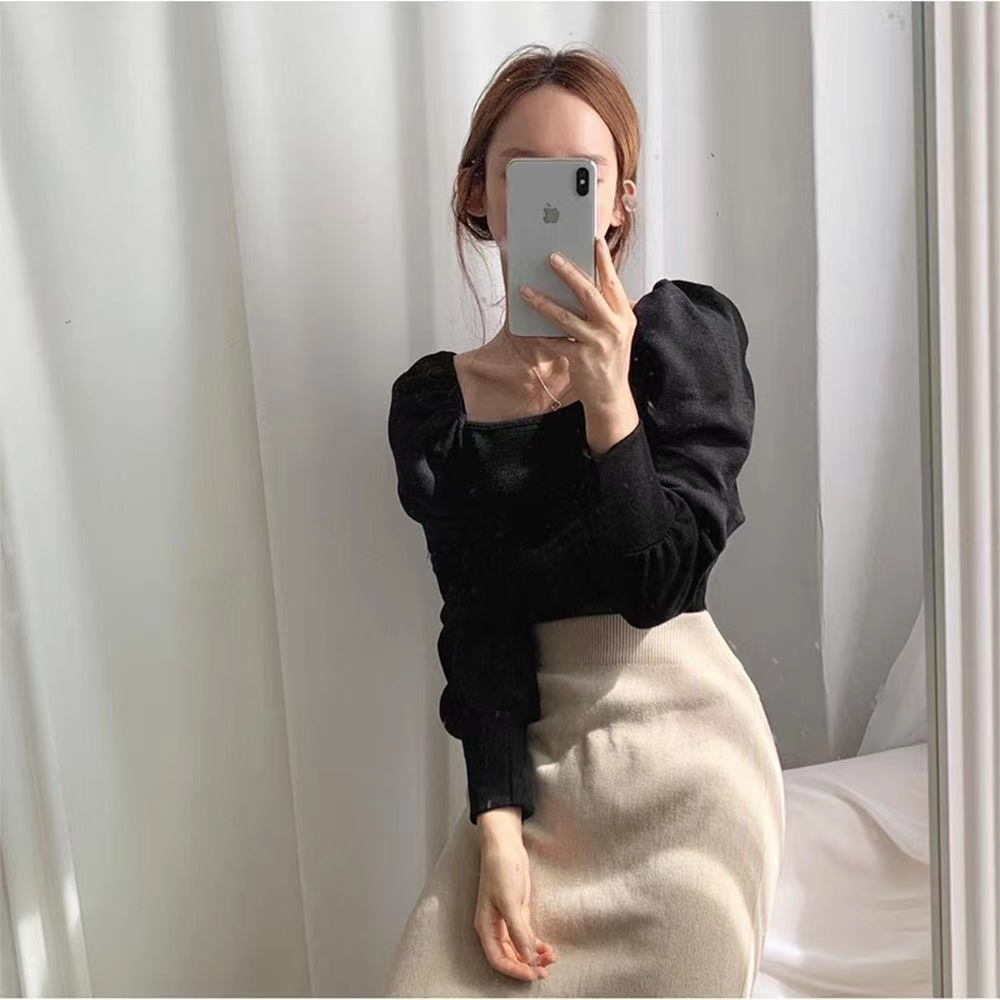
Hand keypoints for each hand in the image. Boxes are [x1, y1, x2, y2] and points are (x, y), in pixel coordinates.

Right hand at [474, 828, 557, 980]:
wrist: (505, 845)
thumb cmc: (500, 869)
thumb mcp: (510, 902)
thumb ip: (518, 931)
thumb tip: (528, 958)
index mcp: (486, 926)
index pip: (498, 958)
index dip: (515, 970)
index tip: (533, 974)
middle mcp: (495, 926)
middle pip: (509, 956)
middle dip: (527, 965)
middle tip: (545, 971)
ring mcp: (506, 919)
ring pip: (519, 947)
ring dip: (534, 955)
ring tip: (551, 958)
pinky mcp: (517, 912)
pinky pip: (526, 935)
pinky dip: (536, 943)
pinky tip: (547, 947)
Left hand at [518, 235, 637, 411]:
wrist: (611, 396)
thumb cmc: (609, 359)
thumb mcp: (616, 331)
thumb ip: (604, 309)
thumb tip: (578, 283)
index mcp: (625, 316)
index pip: (612, 282)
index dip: (603, 261)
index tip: (593, 240)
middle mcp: (614, 327)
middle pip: (588, 293)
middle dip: (568, 272)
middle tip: (551, 257)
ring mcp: (598, 343)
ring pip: (565, 316)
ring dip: (542, 302)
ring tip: (526, 291)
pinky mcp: (582, 359)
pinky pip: (556, 341)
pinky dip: (541, 334)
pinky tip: (529, 327)